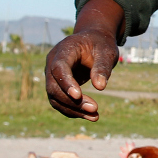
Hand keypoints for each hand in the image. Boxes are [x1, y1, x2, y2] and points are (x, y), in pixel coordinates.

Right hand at [44, 0, 123, 121]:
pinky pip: (59, 101)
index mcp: (64, 49)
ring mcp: (52, 74)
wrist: (93, 41)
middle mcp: (53, 62)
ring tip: (95, 116)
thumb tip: (100, 87)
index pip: (59, 68)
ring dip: (73, 109)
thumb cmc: (100, 44)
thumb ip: (102, 67)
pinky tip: (89, 115)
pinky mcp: (56, 85)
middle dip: (72, 101)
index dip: (66, 82)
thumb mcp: (106, 52)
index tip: (78, 96)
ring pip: (55, 97)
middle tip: (95, 109)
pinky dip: (72, 110)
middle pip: (54, 86)